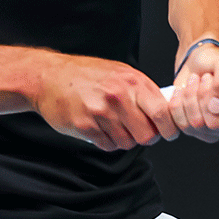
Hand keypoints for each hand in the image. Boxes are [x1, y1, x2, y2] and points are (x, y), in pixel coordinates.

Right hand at [32, 54, 179, 150]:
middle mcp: (119, 96)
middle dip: (145, 137)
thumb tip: (165, 110)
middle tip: (137, 131)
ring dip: (123, 139)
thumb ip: (142, 90)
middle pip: (147, 135)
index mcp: (133, 82)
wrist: (50, 76)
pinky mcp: (85, 126)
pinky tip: (99, 127)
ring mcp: (101, 112)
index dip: (168, 128)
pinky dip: (106, 141)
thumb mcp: (121, 72)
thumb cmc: (87, 74)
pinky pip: (108, 146)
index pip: (163, 113)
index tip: (168, 132)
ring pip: (127, 143)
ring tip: (113, 124)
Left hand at [169, 42, 218, 141]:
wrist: (199, 63)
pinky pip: (180, 125)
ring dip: (190, 96)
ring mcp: (216, 131)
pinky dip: (177, 104)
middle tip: (205, 78)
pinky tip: (183, 91)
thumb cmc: (217, 62)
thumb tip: (217, 106)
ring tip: (195, 81)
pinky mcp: (196, 132)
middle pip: (216, 125)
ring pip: (196, 125)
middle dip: (204, 96)